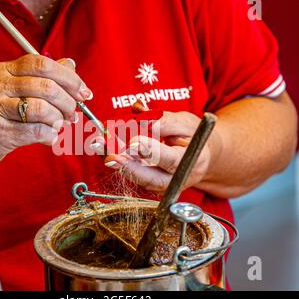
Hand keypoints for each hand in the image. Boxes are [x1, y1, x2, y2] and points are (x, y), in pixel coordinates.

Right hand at [0, 54, 92, 174]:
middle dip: (68, 102)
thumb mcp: (11, 91)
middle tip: (73, 114)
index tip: (83, 92)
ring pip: (42, 108)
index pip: (42, 64)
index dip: (68, 77)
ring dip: (58, 120)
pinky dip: (49, 135)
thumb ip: (40, 78)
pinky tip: (48, 137)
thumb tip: (70, 65)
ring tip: (59, 126)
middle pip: (46, 86)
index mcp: (2, 71)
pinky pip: (35, 131)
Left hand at [100, 112, 220, 193]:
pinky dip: (116, 159)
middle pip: (149, 176)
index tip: (135, 142)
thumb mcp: (184, 122)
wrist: (199, 155)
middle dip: (126, 164)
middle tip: (109, 152)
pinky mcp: (149, 183)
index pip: (169, 160)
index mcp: (191, 162)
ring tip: (99, 146)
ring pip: (136, 177)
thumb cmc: (192, 136)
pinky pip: (131, 173)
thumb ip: (163, 120)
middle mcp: (175, 179)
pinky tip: (103, 147)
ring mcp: (161, 185)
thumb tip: (140, 113)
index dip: (151, 152)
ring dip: (116, 161)